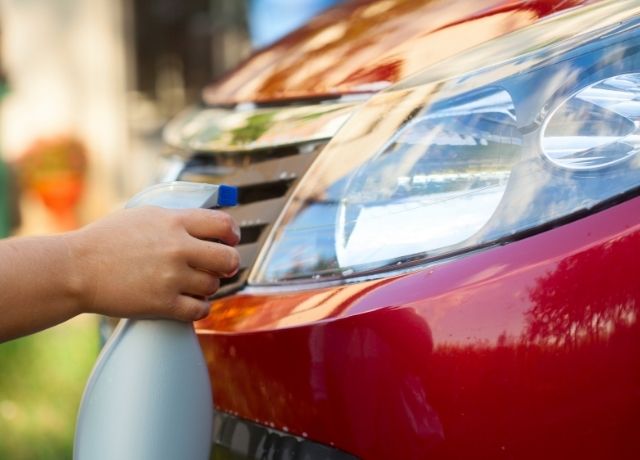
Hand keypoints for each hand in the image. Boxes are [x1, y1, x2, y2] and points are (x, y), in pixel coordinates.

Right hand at [66, 206, 239, 320]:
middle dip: (228, 264)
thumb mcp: (145, 216)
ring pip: (213, 285)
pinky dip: (200, 307)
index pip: (223, 224)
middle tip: (220, 267)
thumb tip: (206, 224)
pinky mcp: (162, 303)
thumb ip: (178, 219)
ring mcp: (171, 277)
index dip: (233, 234)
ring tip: (194, 284)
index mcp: (174, 222)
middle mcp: (178, 248)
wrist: (76, 269)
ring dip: (208, 286)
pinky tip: (192, 303)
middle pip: (228, 259)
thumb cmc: (107, 240)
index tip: (231, 240)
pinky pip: (200, 310)